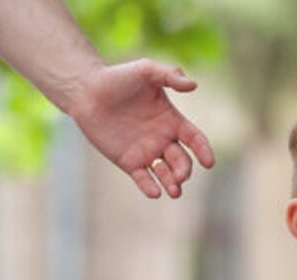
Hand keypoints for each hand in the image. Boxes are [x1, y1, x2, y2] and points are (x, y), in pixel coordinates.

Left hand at [67, 58, 214, 198]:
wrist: (87, 91)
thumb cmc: (118, 77)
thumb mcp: (147, 70)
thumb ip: (170, 75)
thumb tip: (193, 85)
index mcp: (172, 120)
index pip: (194, 139)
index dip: (203, 150)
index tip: (209, 162)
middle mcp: (163, 139)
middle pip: (182, 161)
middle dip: (184, 171)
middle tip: (181, 177)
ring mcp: (146, 152)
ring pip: (166, 174)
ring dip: (172, 183)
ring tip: (174, 190)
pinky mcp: (128, 162)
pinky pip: (143, 179)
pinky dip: (150, 187)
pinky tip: (155, 193)